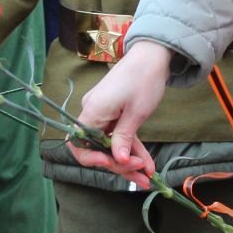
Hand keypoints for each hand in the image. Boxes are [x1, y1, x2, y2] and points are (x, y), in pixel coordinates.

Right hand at [70, 41, 170, 187]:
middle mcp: (93, 113)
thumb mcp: (136, 112)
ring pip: (111, 145)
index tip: (112, 164)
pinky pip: (120, 136)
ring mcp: (103, 113)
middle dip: (119, 165)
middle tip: (141, 175)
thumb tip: (117, 160)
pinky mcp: (114, 113)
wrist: (153, 55)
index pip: (79, 143)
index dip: (92, 159)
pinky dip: (132, 149)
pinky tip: (146, 163)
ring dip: (128, 161)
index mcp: (92, 111)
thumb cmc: (144, 79)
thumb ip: (124, 137)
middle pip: (98, 148)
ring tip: (147, 178)